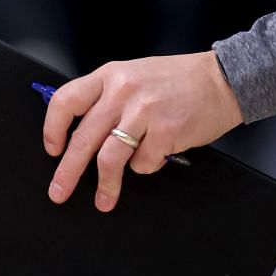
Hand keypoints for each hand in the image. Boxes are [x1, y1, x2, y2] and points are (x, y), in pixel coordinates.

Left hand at [42, 51, 241, 211]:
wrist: (223, 79)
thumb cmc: (176, 81)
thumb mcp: (133, 76)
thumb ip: (106, 98)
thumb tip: (77, 131)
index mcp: (110, 75)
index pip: (65, 101)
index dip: (53, 129)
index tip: (53, 150)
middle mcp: (123, 91)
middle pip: (83, 138)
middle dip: (68, 171)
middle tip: (59, 191)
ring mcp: (145, 111)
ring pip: (110, 158)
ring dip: (105, 185)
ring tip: (104, 200)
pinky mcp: (167, 132)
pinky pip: (143, 164)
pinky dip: (146, 166)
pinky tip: (157, 154)